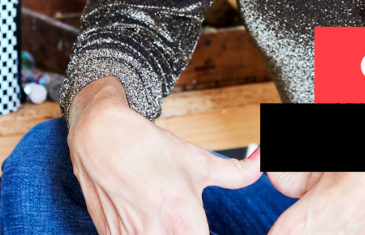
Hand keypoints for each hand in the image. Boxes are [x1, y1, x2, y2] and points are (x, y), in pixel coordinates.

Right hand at [68, 77, 261, 233]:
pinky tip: (152, 223)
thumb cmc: (151, 149)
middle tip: (193, 225)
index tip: (214, 230)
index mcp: (182, 217)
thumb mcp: (198, 160)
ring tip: (171, 221)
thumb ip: (236, 173)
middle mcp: (155, 234)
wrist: (100, 139)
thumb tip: (264, 164)